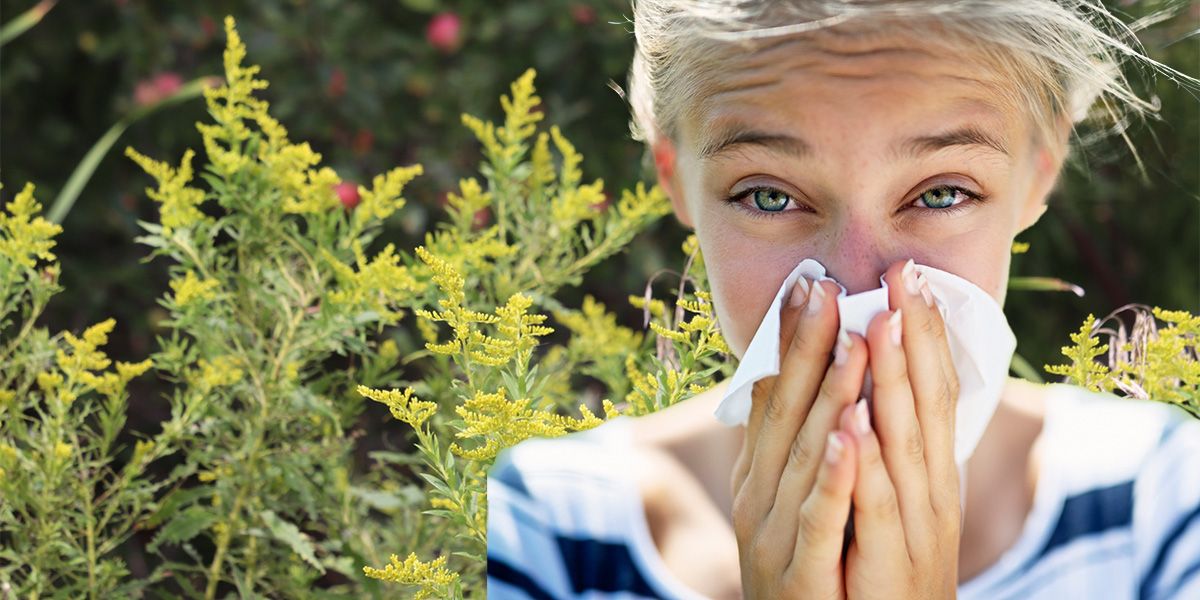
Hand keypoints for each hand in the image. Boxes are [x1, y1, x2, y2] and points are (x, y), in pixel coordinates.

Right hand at [730, 277, 869, 598]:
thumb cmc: (806, 573)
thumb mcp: (790, 502)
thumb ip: (794, 449)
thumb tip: (797, 381)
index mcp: (758, 477)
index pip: (772, 397)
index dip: (789, 342)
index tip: (808, 286)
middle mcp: (757, 498)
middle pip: (784, 413)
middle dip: (806, 348)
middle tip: (826, 289)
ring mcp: (773, 535)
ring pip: (805, 456)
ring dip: (829, 396)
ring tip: (854, 341)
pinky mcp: (799, 574)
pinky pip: (820, 518)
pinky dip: (835, 475)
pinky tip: (851, 436)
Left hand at [837, 259, 962, 598]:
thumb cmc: (881, 566)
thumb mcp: (889, 498)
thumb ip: (885, 446)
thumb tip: (866, 387)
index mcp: (927, 473)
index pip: (930, 392)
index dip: (924, 335)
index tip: (911, 277)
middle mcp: (928, 492)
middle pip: (925, 404)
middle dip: (914, 337)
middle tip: (904, 273)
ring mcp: (910, 527)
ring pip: (903, 445)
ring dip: (893, 383)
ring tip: (877, 324)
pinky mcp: (883, 563)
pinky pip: (871, 509)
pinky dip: (864, 466)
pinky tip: (853, 426)